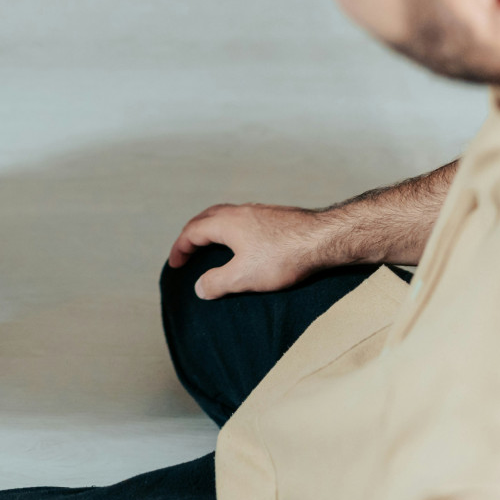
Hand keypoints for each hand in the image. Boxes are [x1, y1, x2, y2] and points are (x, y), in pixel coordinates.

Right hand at [167, 203, 340, 299]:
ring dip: (213, 229)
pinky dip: (233, 230)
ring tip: (213, 247)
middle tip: (187, 251)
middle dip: (193, 234)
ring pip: (227, 216)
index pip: (192, 231)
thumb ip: (216, 282)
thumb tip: (200, 287)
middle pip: (206, 217)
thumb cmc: (284, 256)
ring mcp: (260, 211)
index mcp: (226, 223)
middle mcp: (240, 211)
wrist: (324, 239)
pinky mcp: (277, 217)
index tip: (175, 264)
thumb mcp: (243, 277)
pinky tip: (245, 245)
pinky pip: (245, 220)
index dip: (180, 248)